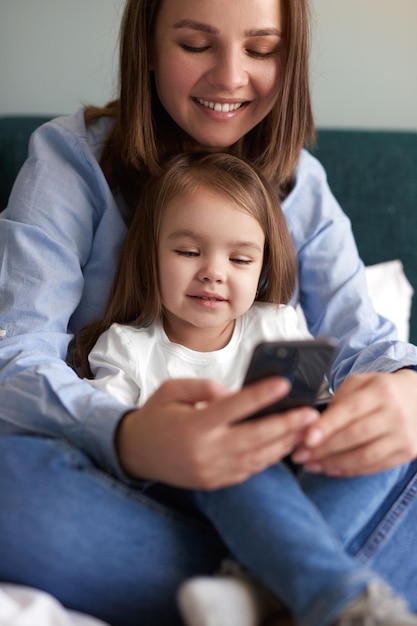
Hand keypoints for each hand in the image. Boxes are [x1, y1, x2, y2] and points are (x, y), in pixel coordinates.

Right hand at [115, 377, 318, 489]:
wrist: (136, 454)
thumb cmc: (156, 415)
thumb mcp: (171, 390)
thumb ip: (204, 388)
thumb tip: (234, 393)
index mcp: (194, 425)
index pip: (234, 408)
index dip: (261, 395)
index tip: (284, 383)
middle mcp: (206, 451)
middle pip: (254, 437)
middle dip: (286, 425)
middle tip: (311, 413)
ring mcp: (212, 470)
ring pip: (257, 457)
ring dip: (285, 443)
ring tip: (307, 429)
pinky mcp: (216, 482)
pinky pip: (249, 470)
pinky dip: (270, 458)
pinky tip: (285, 445)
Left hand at [292, 369, 416, 475]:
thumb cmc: (381, 390)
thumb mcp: (360, 383)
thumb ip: (339, 400)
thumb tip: (313, 424)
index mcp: (380, 391)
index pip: (349, 411)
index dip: (326, 426)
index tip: (305, 438)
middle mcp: (395, 414)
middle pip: (355, 436)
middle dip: (323, 448)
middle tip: (299, 455)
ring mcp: (403, 436)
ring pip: (364, 456)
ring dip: (334, 463)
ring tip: (311, 465)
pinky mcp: (408, 453)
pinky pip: (375, 467)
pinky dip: (350, 471)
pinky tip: (331, 469)